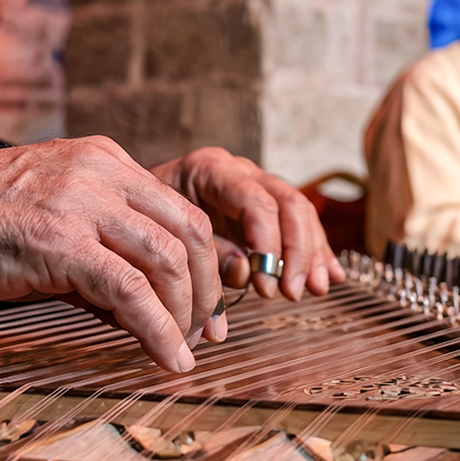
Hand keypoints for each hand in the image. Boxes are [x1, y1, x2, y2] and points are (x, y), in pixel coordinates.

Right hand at [0, 138, 222, 372]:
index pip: (181, 211)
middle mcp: (101, 173)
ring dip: (186, 315)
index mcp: (102, 160)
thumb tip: (136, 307)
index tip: (208, 308)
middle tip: (207, 335)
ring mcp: (81, 203)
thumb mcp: (46, 217)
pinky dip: (158, 330)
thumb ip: (96, 250)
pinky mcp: (58, 241)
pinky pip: (131, 290)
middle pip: (188, 233)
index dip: (206, 264)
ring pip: (168, 260)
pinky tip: (167, 359)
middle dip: (207, 291)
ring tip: (183, 352)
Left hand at [152, 147, 344, 301]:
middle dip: (296, 251)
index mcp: (210, 169)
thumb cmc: (143, 218)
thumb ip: (206, 253)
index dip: (268, 243)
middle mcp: (240, 172)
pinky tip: (328, 276)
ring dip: (311, 253)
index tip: (266, 283)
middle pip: (288, 203)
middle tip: (293, 291)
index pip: (255, 200)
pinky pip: (300, 225)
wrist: (131, 204)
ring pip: (300, 213)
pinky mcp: (265, 210)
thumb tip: (247, 273)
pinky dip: (315, 252)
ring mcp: (256, 187)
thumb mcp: (164, 232)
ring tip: (313, 289)